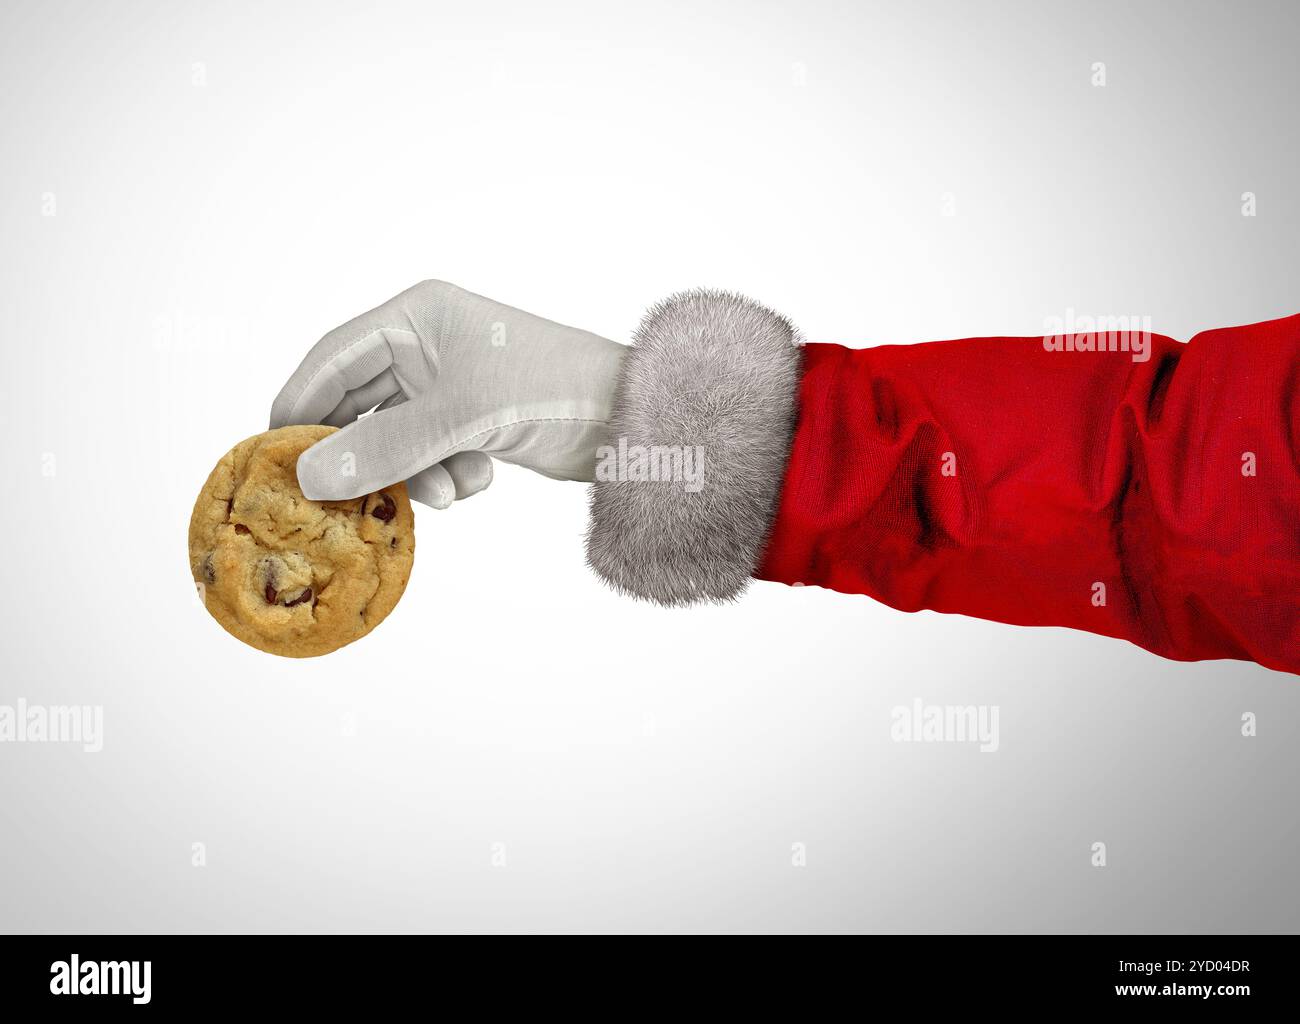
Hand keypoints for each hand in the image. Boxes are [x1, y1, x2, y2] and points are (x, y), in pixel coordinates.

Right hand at [269, 280, 625, 507]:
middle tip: (341, 497)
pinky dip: (447, 475)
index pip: (333, 357)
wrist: (630, 419)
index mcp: (418, 317)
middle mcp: (428, 346)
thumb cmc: (552, 389)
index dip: (300, 404)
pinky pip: (430, 455)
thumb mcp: (460, 417)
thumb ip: (384, 448)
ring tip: (447, 490)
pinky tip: (480, 478)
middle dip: (363, 453)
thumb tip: (312, 475)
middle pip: (360, 405)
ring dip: (413, 473)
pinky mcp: (474, 422)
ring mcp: (451, 386)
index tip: (274, 454)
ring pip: (396, 439)